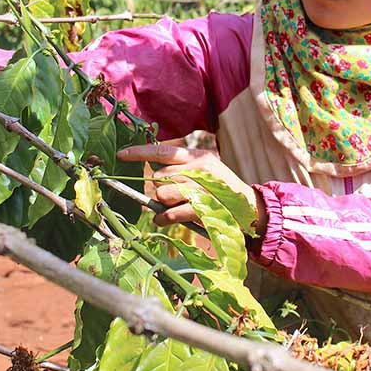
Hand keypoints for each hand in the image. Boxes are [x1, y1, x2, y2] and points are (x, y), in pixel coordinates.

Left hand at [116, 144, 267, 234]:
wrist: (249, 209)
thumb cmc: (220, 192)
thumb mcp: (203, 173)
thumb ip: (180, 171)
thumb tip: (152, 174)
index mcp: (198, 157)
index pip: (164, 151)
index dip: (140, 152)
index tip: (121, 154)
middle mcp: (200, 168)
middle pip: (160, 176)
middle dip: (160, 189)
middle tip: (173, 196)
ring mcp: (203, 187)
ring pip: (163, 193)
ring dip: (163, 203)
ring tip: (172, 208)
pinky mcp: (204, 207)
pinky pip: (172, 212)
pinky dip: (166, 217)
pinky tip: (166, 219)